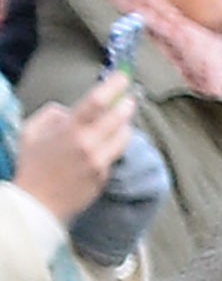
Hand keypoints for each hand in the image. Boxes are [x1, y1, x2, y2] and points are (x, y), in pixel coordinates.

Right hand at [14, 75, 134, 224]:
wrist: (39, 203)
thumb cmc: (32, 165)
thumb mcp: (32, 132)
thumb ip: (52, 114)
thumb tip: (69, 109)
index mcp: (69, 131)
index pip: (97, 102)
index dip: (113, 86)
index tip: (123, 77)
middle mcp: (89, 146)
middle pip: (119, 118)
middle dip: (127, 105)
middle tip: (129, 98)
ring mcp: (100, 163)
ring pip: (124, 138)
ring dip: (124, 126)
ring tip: (120, 120)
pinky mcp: (106, 176)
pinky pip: (115, 156)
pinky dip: (112, 147)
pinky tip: (104, 146)